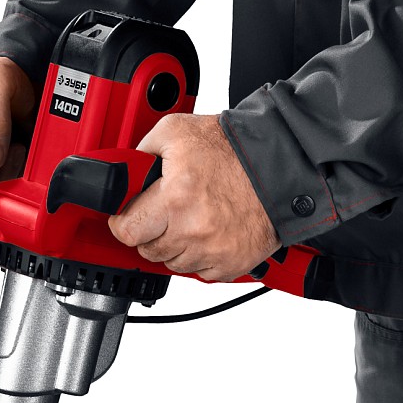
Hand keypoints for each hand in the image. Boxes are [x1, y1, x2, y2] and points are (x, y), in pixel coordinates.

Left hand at [108, 114, 279, 280]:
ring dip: (176, 245)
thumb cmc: (233, 149)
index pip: (127, 232)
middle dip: (151, 232)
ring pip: (173, 263)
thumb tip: (123, 171)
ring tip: (193, 217)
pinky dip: (201, 255)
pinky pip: (200, 271)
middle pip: (149, 250)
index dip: (123, 222)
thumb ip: (142, 152)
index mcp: (176, 198)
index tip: (127, 217)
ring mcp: (212, 251)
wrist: (279, 165)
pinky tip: (211, 231)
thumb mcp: (177, 131)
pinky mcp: (229, 265)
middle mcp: (193, 230)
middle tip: (166, 211)